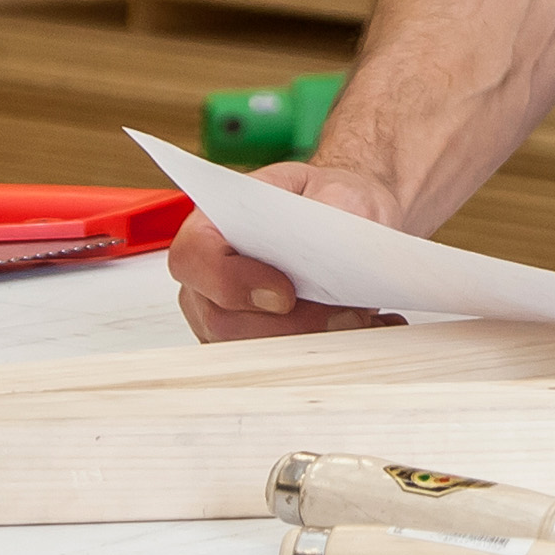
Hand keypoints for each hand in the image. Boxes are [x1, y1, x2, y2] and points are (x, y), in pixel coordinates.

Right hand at [168, 160, 410, 341]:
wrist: (349, 218)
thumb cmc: (331, 200)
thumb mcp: (338, 192)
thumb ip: (329, 216)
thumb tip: (326, 253)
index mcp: (214, 223)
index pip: (194, 258)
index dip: (231, 283)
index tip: (286, 296)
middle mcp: (208, 275)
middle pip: (222, 320)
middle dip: (287, 326)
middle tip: (343, 315)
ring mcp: (223, 314)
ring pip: (248, 350)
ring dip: (307, 343)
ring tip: (359, 320)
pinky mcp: (249, 341)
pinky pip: (272, 363)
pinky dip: (319, 352)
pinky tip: (360, 329)